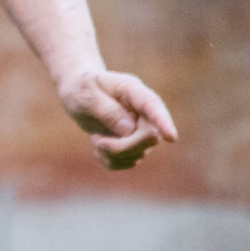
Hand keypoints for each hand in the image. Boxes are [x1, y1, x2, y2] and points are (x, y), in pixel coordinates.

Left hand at [56, 67, 176, 169]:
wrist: (77, 91)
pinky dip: (112, 162)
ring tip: (95, 140)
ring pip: (140, 152)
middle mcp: (141, 110)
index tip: (171, 138)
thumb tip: (128, 130)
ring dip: (114, 155)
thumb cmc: (81, 87)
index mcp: (133, 91)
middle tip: (96, 140)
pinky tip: (99, 151)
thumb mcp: (87, 95)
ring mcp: (138, 127)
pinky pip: (129, 161)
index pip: (153, 106)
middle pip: (149, 136)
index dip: (163, 123)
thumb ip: (107, 110)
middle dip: (122, 147)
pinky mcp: (130, 142)